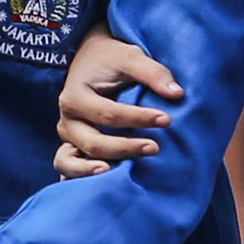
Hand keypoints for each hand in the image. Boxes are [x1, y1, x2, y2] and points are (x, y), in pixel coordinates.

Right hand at [53, 31, 181, 180]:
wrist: (89, 60)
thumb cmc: (110, 59)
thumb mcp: (130, 56)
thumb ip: (153, 73)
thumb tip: (177, 94)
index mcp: (74, 96)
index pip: (109, 114)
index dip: (138, 119)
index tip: (167, 119)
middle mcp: (66, 121)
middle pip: (93, 143)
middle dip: (124, 148)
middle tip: (155, 148)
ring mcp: (67, 139)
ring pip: (72, 162)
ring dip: (95, 172)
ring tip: (120, 175)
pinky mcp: (71, 149)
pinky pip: (68, 171)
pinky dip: (80, 180)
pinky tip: (102, 187)